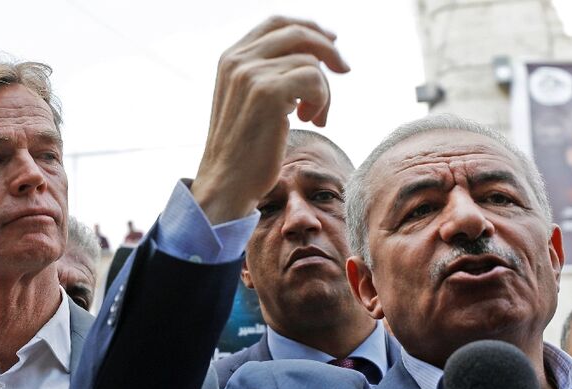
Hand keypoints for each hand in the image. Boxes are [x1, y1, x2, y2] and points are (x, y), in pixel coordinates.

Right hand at [193, 15, 350, 223]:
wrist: (227, 182)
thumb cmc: (243, 150)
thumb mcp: (248, 102)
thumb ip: (267, 74)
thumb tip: (311, 57)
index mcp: (230, 58)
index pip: (276, 23)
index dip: (309, 27)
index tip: (331, 41)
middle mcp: (238, 60)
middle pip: (298, 33)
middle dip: (328, 50)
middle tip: (344, 70)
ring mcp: (252, 74)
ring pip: (311, 62)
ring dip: (324, 91)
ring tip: (315, 117)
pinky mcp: (268, 92)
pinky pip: (315, 80)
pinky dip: (322, 101)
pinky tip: (311, 120)